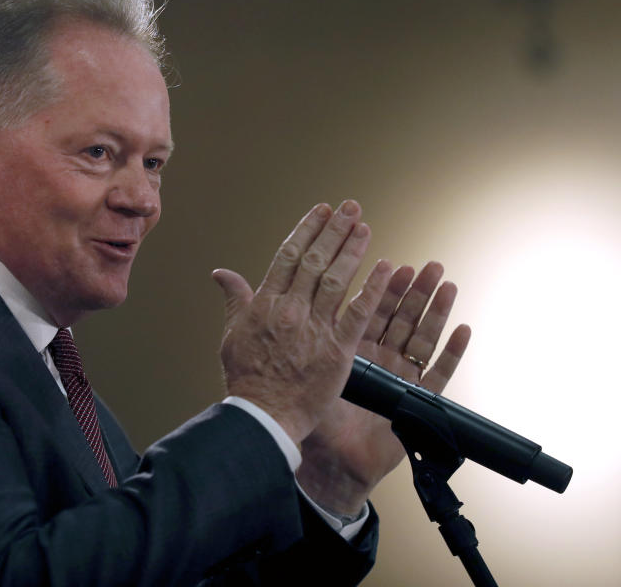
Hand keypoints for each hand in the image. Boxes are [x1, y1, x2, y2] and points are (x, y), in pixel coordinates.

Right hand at [212, 201, 392, 443]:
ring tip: (364, 227)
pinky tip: (387, 267)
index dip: (307, 230)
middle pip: (315, 260)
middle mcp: (291, 309)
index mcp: (266, 303)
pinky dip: (373, 288)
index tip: (321, 211)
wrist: (264, 415)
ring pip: (338, 279)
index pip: (289, 255)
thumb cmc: (248, 378)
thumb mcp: (233, 334)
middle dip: (334, 230)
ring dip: (352, 249)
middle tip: (350, 208)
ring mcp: (315, 328)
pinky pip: (359, 313)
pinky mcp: (338, 349)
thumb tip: (222, 274)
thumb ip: (235, 300)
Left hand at [295, 261, 470, 513]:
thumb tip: (262, 309)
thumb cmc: (315, 418)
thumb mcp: (303, 368)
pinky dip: (452, 352)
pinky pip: (439, 374)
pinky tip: (463, 329)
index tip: (394, 263)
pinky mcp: (417, 401)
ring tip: (448, 284)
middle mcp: (379, 359)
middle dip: (415, 291)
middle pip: (401, 318)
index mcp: (353, 349)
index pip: (370, 310)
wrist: (331, 462)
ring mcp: (400, 378)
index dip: (382, 287)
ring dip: (436, 311)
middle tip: (430, 265)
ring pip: (422, 337)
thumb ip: (292, 335)